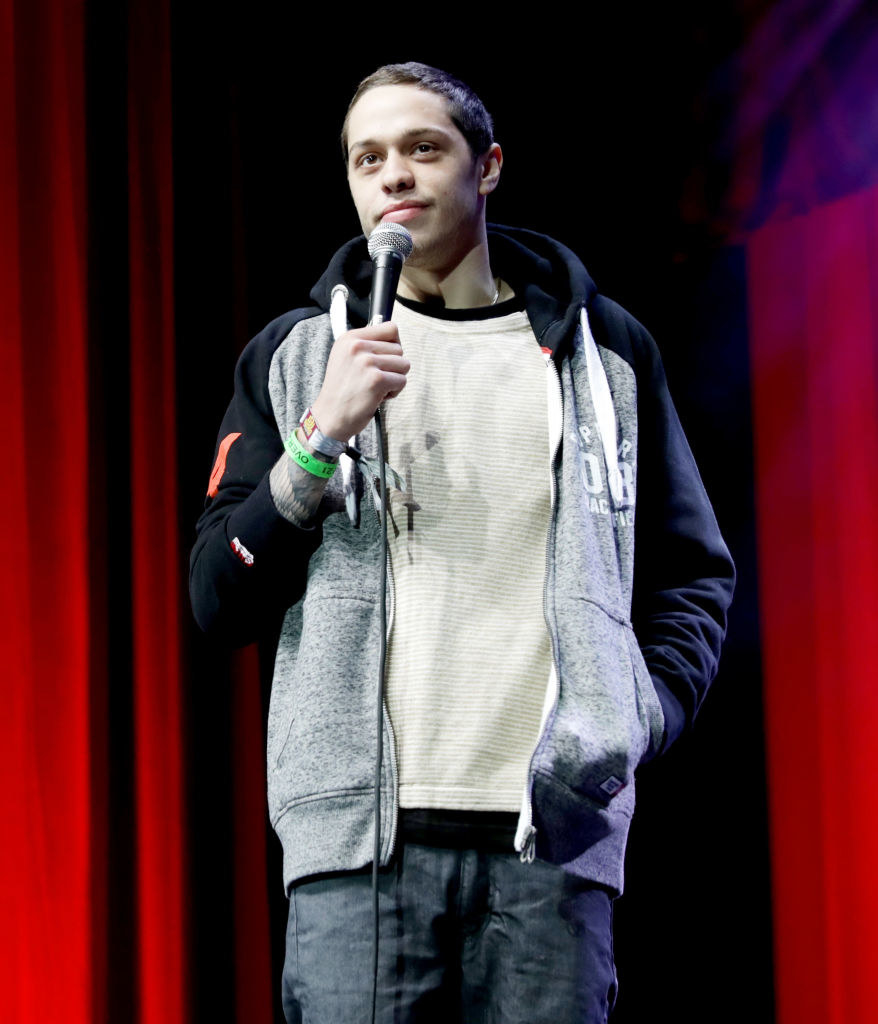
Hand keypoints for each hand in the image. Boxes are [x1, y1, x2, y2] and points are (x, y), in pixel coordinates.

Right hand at [310, 322, 409, 439]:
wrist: (330, 416)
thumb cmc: (341, 390)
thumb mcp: (345, 357)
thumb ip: (366, 345)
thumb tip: (395, 339)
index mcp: (350, 338)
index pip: (391, 328)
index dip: (394, 344)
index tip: (385, 358)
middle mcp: (357, 346)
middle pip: (399, 349)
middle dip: (393, 366)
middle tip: (374, 379)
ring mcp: (367, 362)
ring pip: (404, 365)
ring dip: (394, 379)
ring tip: (376, 387)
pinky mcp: (376, 380)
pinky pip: (402, 381)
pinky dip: (394, 392)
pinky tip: (377, 396)